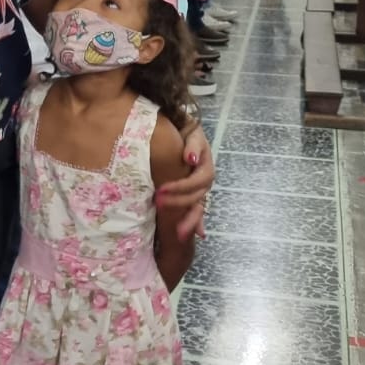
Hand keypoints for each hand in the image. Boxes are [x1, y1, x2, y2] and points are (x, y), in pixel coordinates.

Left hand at [156, 126, 214, 241]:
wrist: (181, 130)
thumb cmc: (185, 130)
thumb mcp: (192, 132)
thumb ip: (193, 144)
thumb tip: (190, 159)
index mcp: (206, 165)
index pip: (197, 180)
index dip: (181, 186)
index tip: (162, 188)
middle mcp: (204, 180)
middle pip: (197, 196)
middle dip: (179, 203)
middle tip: (159, 204)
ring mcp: (199, 189)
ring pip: (198, 207)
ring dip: (190, 220)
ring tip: (180, 234)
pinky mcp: (192, 194)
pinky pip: (197, 211)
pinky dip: (196, 223)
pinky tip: (197, 235)